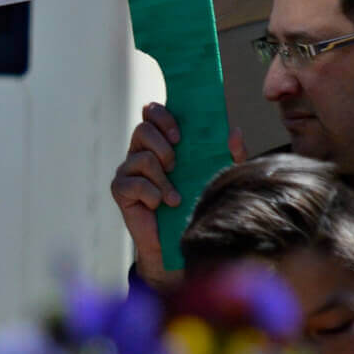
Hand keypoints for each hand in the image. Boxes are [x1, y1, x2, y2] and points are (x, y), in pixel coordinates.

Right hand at [109, 102, 247, 287]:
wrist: (179, 241)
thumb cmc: (196, 203)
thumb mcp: (217, 176)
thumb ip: (227, 154)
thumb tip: (234, 132)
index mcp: (160, 141)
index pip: (152, 113)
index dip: (162, 116)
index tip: (179, 135)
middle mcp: (141, 151)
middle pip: (142, 129)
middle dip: (163, 146)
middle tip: (175, 164)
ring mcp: (128, 170)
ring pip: (142, 158)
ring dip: (163, 178)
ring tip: (174, 197)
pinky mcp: (120, 189)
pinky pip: (133, 183)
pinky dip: (152, 194)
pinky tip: (160, 205)